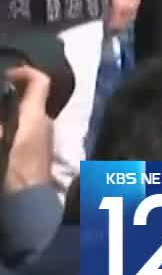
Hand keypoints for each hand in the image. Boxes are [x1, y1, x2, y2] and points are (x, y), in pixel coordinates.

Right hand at [2, 65, 54, 192]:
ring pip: (27, 116)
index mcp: (35, 115)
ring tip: (0, 123)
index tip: (5, 75)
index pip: (40, 81)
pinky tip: (3, 136)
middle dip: (10, 96)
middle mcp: (44, 122)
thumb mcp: (2, 138)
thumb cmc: (13, 169)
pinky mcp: (39, 152)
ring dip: (11, 115)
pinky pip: (25, 131)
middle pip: (30, 99)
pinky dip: (14, 129)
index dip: (24, 72)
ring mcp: (44, 138)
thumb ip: (3, 123)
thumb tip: (2, 122)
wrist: (28, 202)